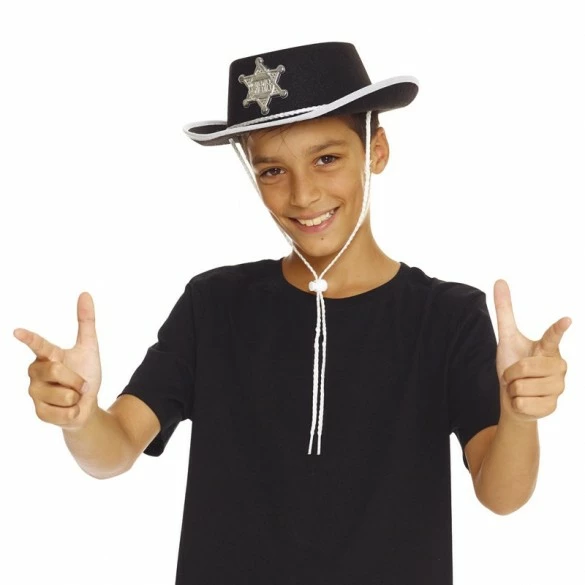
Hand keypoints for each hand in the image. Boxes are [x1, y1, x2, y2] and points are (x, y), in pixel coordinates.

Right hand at [14, 292, 101, 430]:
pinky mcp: (40, 412)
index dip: (30, 338)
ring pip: (63, 394)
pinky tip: (68, 410)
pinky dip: (74, 412)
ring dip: (76, 397)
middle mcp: (36, 372)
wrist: (87, 403)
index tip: (18, 331)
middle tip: (81, 384)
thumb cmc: (85, 373)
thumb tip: (85, 293)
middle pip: (57, 370)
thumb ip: (86, 321)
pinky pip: (64, 412)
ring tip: (72, 396)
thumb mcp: (90, 347)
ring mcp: (35, 393)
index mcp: (47, 355)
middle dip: (77, 379)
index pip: (38, 345)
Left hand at [494, 279, 570, 423]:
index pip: (552, 337)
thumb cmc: (513, 364)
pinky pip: (522, 404)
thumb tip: (500, 280)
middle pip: (524, 368)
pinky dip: (516, 404)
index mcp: (548, 349)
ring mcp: (558, 388)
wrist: (514, 397)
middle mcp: (558, 367)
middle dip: (510, 374)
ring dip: (513, 390)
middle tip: (514, 376)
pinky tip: (525, 402)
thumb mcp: (506, 338)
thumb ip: (505, 311)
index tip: (565, 320)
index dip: (557, 329)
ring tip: (520, 388)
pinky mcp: (552, 407)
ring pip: (522, 388)